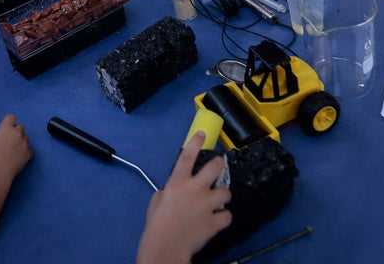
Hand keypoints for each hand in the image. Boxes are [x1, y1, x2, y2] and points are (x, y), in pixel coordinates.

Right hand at [0, 114, 32, 182]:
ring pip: (26, 138)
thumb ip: (0, 136)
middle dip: (17, 133)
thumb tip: (4, 138)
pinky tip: (19, 159)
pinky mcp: (29, 152)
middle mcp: (16, 132)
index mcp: (5, 128)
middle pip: (21, 127)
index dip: (10, 122)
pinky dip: (25, 153)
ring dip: (22, 142)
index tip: (9, 128)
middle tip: (11, 142)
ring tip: (14, 152)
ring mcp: (24, 142)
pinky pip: (29, 150)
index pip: (11, 117)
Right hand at [136, 133, 231, 263]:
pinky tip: (217, 220)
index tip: (202, 134)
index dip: (195, 142)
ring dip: (222, 195)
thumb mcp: (156, 202)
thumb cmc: (156, 226)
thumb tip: (173, 191)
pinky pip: (227, 215)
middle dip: (219, 164)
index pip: (187, 156)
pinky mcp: (214, 221)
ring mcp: (207, 205)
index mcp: (177, 183)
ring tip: (218, 201)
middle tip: (219, 165)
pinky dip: (223, 217)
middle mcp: (194, 189)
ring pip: (226, 192)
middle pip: (214, 167)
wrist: (166, 248)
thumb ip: (167, 192)